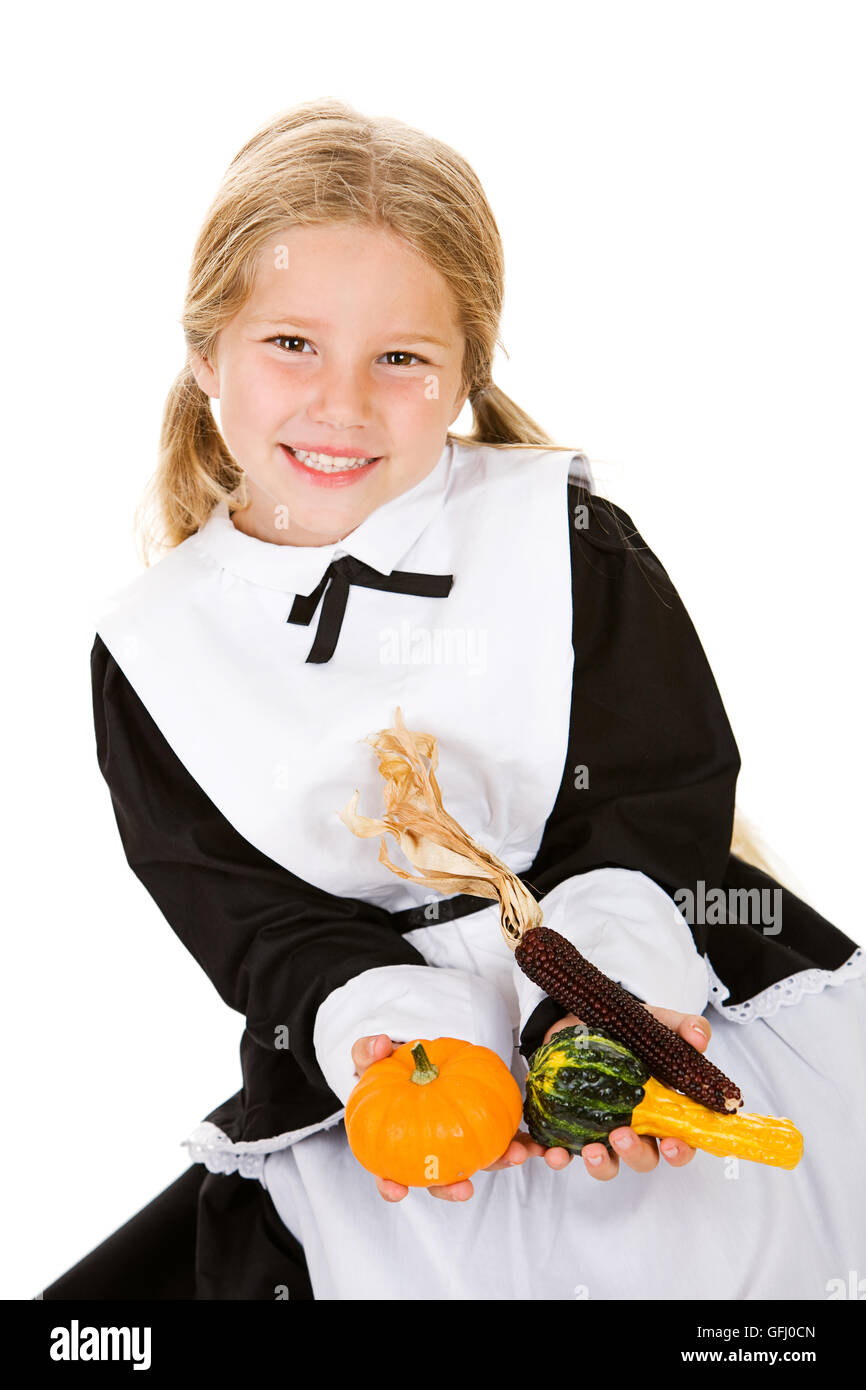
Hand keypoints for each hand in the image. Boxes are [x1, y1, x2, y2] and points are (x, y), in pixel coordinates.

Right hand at [350, 1034, 532, 1202]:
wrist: (421, 1062)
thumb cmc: (390, 1069)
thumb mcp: (371, 1057)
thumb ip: (368, 1052)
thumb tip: (381, 1044)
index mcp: (396, 1145)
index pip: (388, 1173)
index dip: (390, 1185)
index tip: (397, 1189)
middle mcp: (429, 1153)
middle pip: (438, 1178)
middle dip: (452, 1188)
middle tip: (464, 1189)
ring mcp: (458, 1144)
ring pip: (477, 1162)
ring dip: (498, 1163)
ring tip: (516, 1157)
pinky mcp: (484, 1129)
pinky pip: (502, 1139)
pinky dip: (519, 1143)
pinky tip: (535, 1144)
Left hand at [527, 1008, 711, 1179]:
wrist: (581, 1018)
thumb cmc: (627, 1031)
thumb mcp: (656, 1023)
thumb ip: (682, 1027)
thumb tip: (699, 1039)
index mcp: (661, 1111)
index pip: (679, 1142)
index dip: (679, 1150)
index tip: (672, 1145)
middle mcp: (634, 1129)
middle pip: (642, 1158)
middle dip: (634, 1154)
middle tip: (621, 1136)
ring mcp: (601, 1132)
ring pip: (605, 1164)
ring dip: (600, 1164)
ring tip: (589, 1150)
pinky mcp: (568, 1128)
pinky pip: (563, 1152)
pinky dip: (556, 1157)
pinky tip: (549, 1152)